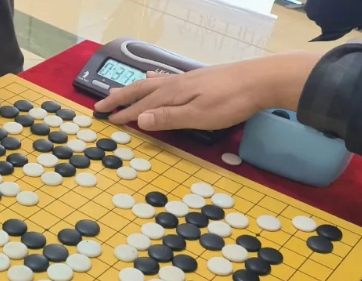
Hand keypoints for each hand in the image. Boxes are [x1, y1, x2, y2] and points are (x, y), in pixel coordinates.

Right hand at [96, 52, 321, 131]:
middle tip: (100, 104)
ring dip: (133, 90)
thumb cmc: (231, 102)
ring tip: (119, 92)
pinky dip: (154, 81)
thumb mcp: (198, 115)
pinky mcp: (199, 79)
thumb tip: (138, 119)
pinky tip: (155, 80)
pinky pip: (166, 80)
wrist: (262, 80)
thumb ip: (168, 118)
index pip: (141, 106)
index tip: (106, 120)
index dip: (123, 114)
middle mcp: (176, 84)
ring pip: (152, 84)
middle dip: (121, 98)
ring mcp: (188, 80)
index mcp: (173, 94)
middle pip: (141, 91)